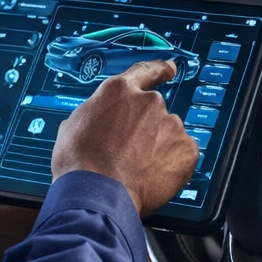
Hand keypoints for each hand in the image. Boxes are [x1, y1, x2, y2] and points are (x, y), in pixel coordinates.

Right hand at [51, 61, 198, 216]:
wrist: (96, 193)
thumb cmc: (79, 162)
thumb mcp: (74, 125)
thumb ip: (98, 114)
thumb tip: (100, 122)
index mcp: (120, 91)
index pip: (145, 72)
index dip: (159, 70)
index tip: (169, 69)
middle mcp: (149, 102)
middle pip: (155, 111)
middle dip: (147, 129)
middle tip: (130, 152)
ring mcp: (170, 125)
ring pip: (169, 134)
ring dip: (159, 148)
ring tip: (138, 169)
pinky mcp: (186, 150)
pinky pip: (183, 156)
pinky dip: (173, 166)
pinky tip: (153, 177)